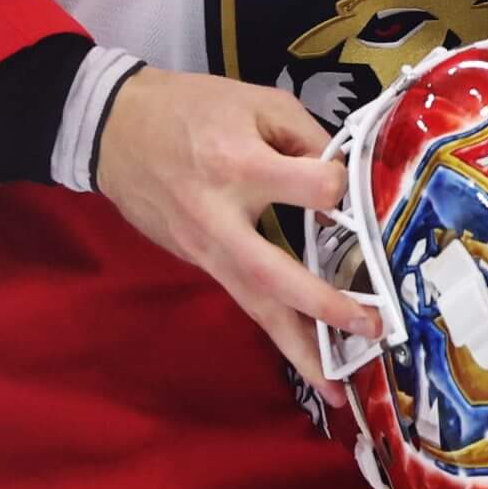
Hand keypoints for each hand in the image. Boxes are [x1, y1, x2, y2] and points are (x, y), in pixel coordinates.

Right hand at [94, 66, 380, 403]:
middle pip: (275, 274)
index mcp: (238, 164)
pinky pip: (241, 297)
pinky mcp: (197, 260)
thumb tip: (341, 175)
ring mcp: (205, 246)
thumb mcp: (254, 100)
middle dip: (324, 307)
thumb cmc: (192, 107)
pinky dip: (273, 327)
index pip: (313, 189)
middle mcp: (221, 215)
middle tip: (371, 328)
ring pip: (254, 305)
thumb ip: (303, 135)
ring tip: (335, 388)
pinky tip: (301, 353)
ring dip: (297, 349)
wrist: (116, 128)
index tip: (342, 178)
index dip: (337, 183)